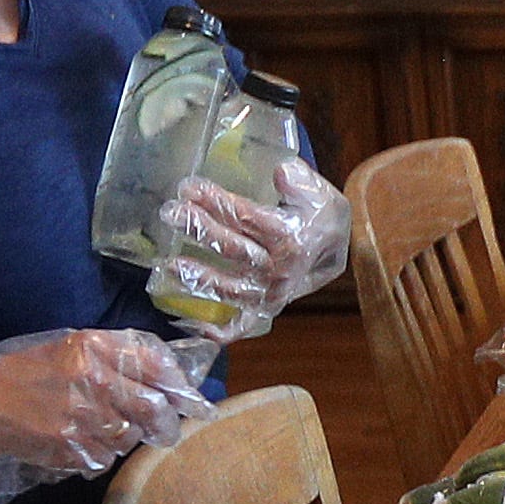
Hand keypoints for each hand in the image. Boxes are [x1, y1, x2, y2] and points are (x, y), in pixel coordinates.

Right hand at [0, 328, 215, 503]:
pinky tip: (81, 441)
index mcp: (93, 347)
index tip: (195, 401)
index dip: (181, 387)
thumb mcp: (74, 347)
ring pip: (130, 437)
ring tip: (100, 427)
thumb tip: (174, 375)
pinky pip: (106, 457)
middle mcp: (89, 379)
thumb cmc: (35, 371)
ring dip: (126, 437)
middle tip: (167, 430)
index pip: (155, 366)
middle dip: (165, 423)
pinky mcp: (69, 446)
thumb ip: (122, 355)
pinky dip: (102, 454)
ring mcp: (79, 416)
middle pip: (152, 408)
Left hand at [154, 154, 349, 339]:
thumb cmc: (318, 213)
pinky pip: (242, 326)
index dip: (215, 202)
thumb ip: (300, 180)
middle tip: (170, 213)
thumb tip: (281, 172)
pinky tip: (192, 325)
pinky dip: (219, 331)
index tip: (188, 188)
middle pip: (232, 249)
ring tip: (167, 264)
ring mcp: (271, 293)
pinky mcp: (266, 308)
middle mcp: (279, 269)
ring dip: (198, 277)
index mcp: (290, 238)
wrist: (337, 244)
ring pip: (230, 288)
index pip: (245, 217)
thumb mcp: (316, 189)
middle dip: (198, 229)